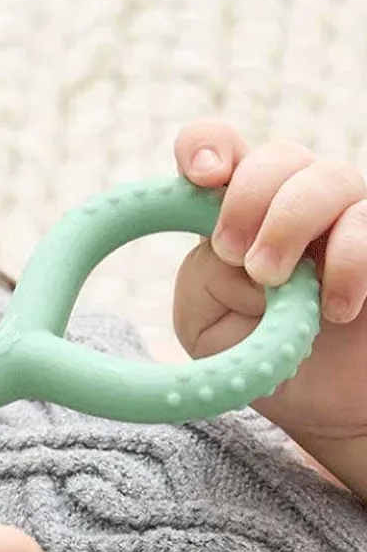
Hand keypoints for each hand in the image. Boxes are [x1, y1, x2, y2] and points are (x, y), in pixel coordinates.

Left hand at [171, 119, 366, 449]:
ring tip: (275, 283)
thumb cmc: (260, 356)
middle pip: (277, 156)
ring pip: (328, 177)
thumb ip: (203, 275)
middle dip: (248, 198)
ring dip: (291, 224)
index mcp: (238, 212)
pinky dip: (349, 261)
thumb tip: (235, 248)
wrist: (325, 405)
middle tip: (237, 256)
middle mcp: (294, 202)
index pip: (219, 151)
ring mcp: (349, 217)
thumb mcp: (206, 322)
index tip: (202, 176)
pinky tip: (335, 308)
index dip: (206, 146)